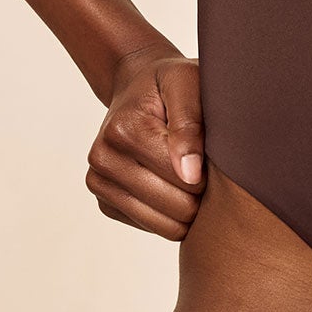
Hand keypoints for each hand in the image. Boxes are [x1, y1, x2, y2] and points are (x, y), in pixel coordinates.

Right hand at [85, 45, 205, 237]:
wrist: (137, 88)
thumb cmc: (169, 84)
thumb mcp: (187, 84)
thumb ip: (190, 124)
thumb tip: (190, 174)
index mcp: (124, 130)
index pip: (183, 179)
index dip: (209, 173)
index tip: (212, 154)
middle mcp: (102, 158)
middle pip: (174, 206)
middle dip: (199, 194)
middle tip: (205, 169)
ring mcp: (99, 182)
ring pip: (163, 225)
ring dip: (186, 209)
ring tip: (191, 180)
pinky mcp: (104, 201)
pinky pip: (150, 227)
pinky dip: (168, 215)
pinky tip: (172, 188)